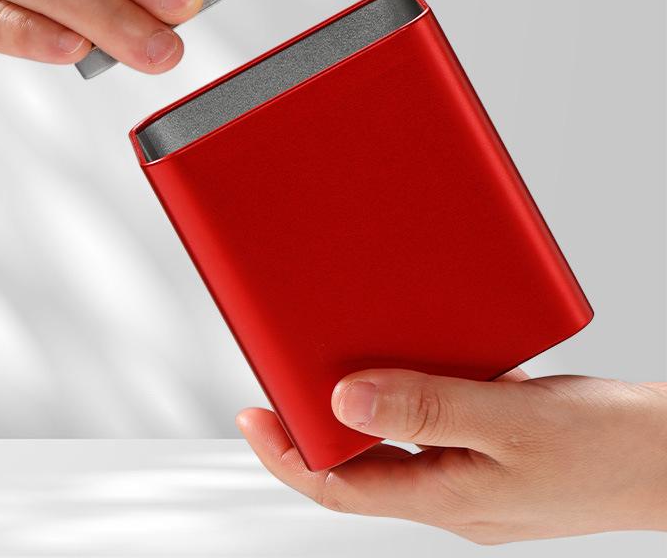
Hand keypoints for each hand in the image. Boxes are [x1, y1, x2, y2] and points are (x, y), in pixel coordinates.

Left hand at [236, 369, 666, 543]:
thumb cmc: (611, 449)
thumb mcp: (513, 423)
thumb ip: (429, 408)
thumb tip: (346, 403)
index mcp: (449, 498)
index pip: (340, 487)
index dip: (286, 455)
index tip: (251, 418)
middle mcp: (453, 492)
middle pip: (361, 467)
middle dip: (315, 430)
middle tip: (286, 383)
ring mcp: (475, 475)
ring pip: (397, 444)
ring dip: (363, 411)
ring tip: (339, 368)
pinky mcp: (496, 452)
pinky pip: (434, 425)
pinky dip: (412, 396)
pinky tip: (416, 364)